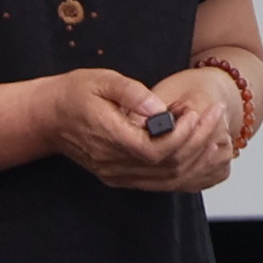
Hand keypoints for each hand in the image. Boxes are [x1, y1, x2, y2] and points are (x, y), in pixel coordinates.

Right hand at [42, 69, 230, 192]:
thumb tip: (159, 108)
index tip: (195, 112)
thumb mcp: (101, 80)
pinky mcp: (120, 177)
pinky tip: (197, 149)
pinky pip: (159, 182)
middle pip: (167, 166)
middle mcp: (113, 164)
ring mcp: (116, 174)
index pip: (155, 150)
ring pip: (166, 179)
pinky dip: (183, 168)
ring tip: (213, 131)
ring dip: (195, 157)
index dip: (182, 135)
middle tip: (214, 116)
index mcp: (109, 138)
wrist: (47, 118)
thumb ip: (131, 93)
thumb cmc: (73, 94)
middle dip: (197, 142)